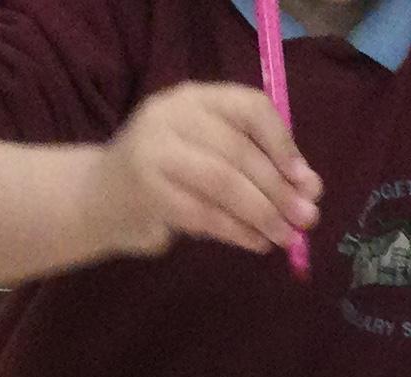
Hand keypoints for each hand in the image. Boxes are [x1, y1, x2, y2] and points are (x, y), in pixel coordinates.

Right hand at [98, 84, 321, 259]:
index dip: (283, 143)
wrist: (100, 199)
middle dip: (279, 189)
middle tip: (306, 218)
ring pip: (223, 183)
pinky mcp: (147, 192)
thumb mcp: (209, 153)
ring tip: (285, 237)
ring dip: (262, 213)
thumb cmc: (168, 175)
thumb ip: (256, 163)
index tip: (305, 179)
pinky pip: (204, 215)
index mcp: (195, 98)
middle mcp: (172, 116)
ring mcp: (155, 152)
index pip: (249, 106)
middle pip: (239, 150)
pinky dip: (237, 231)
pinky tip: (256, 243)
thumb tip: (310, 188)